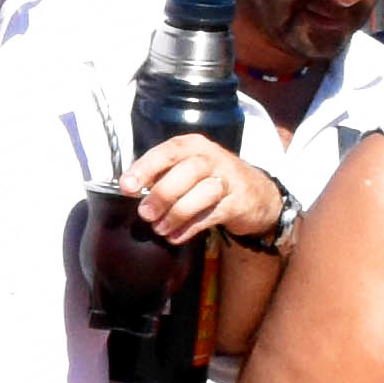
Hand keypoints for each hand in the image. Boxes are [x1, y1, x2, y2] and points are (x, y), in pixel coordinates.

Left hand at [122, 134, 286, 243]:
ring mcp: (228, 180)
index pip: (168, 151)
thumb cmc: (208, 180)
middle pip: (188, 171)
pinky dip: (190, 228)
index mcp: (193, 146)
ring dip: (176, 214)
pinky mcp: (238, 203)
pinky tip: (175, 237)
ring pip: (202, 194)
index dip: (146, 168)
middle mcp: (213, 158)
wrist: (255, 194)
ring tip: (159, 228)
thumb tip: (129, 190)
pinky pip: (211, 215)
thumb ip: (161, 175)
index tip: (127, 187)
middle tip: (145, 214)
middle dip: (162, 194)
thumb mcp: (186, 168)